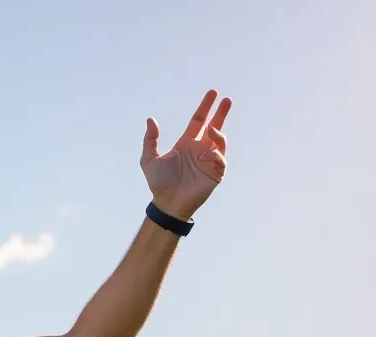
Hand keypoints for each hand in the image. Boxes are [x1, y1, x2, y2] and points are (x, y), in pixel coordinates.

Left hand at [141, 90, 230, 219]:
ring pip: (220, 141)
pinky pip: (220, 159)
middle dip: (221, 113)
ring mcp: (208, 161)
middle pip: (214, 127)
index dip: (205, 107)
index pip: (198, 122)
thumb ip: (150, 139)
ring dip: (218, 134)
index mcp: (185, 144)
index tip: (213, 94)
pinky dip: (214, 154)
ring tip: (212, 129)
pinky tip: (204, 156)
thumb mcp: (149, 159)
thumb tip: (150, 119)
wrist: (167, 203)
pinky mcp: (215, 173)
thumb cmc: (158, 183)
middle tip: (226, 99)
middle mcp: (199, 149)